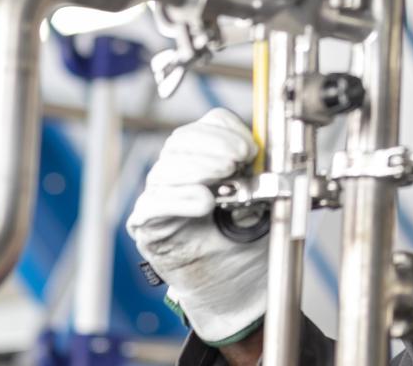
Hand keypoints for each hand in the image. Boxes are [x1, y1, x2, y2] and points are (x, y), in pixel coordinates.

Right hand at [127, 108, 266, 344]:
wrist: (238, 288)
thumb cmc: (249, 242)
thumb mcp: (264, 199)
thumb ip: (259, 173)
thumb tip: (258, 152)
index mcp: (209, 158)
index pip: (208, 125)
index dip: (228, 131)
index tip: (250, 150)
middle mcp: (180, 172)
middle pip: (182, 140)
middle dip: (212, 147)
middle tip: (236, 163)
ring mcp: (160, 197)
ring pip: (165, 168)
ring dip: (197, 170)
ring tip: (222, 185)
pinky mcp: (148, 225)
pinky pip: (153, 204)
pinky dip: (178, 199)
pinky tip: (202, 204)